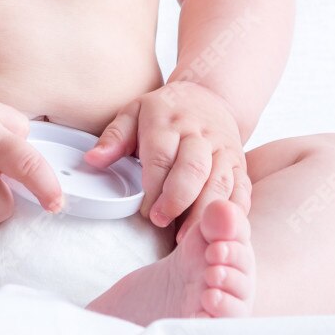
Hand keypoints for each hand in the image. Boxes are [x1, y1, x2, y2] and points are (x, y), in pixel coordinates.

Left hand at [83, 79, 250, 241]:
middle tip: (161, 221)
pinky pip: (242, 189)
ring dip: (204, 211)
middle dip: (176, 199)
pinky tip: (220, 229)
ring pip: (220, 181)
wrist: (209, 97)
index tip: (144, 210)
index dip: (153, 186)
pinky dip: (233, 212)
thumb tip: (92, 160)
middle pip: (193, 168)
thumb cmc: (166, 111)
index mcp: (168, 121)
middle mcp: (199, 134)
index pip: (161, 155)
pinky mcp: (240, 164)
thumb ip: (114, 138)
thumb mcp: (134, 113)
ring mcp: (223, 149)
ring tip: (188, 236)